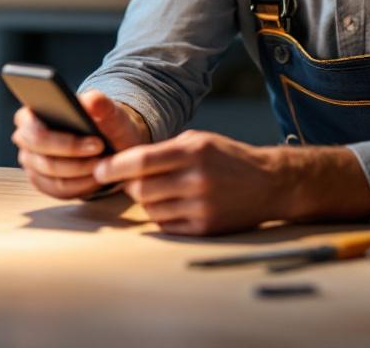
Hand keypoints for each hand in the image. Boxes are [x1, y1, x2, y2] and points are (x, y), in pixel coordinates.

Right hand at [12, 90, 149, 198]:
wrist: (110, 143)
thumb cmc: (103, 123)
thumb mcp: (108, 111)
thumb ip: (101, 104)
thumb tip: (92, 101)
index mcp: (30, 115)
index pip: (35, 131)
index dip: (65, 141)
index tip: (97, 142)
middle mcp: (25, 140)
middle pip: (43, 159)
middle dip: (77, 159)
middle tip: (102, 152)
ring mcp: (32, 163)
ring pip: (54, 178)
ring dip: (82, 173)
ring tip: (104, 165)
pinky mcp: (43, 183)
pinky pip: (60, 191)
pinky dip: (82, 186)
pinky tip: (99, 177)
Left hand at [92, 130, 288, 235]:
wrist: (270, 184)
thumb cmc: (227, 158)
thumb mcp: (199, 141)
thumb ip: (164, 150)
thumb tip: (122, 163)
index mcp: (193, 151)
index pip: (141, 160)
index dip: (113, 167)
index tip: (98, 171)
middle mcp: (196, 178)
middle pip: (140, 189)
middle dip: (130, 186)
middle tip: (133, 182)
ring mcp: (201, 206)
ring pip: (150, 209)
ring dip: (147, 202)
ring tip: (161, 192)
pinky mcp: (206, 228)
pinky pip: (166, 226)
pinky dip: (162, 217)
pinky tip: (174, 206)